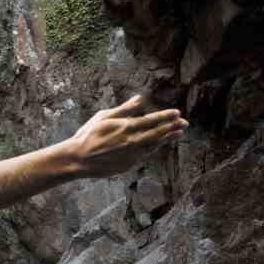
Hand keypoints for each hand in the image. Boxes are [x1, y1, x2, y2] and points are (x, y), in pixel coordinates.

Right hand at [66, 95, 187, 178]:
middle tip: (185, 123)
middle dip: (173, 127)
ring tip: (178, 133)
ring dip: (167, 138)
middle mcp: (133, 141)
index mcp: (126, 127)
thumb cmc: (88, 135)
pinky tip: (158, 144)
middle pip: (158, 133)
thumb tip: (139, 99)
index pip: (152, 120)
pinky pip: (144, 155)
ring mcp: (132, 155)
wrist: (78, 159)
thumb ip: (124, 109)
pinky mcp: (129, 165)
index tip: (177, 112)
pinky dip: (153, 148)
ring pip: (154, 145)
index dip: (166, 116)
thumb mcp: (103, 117)